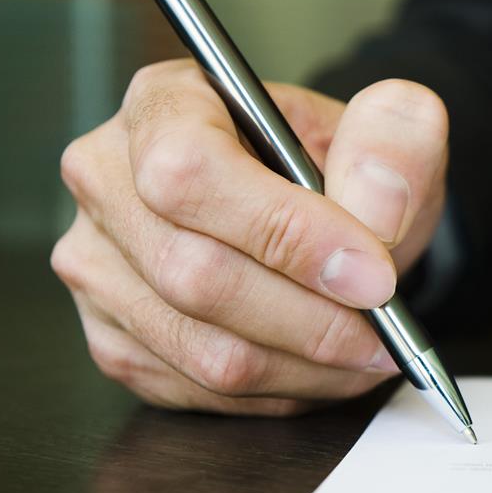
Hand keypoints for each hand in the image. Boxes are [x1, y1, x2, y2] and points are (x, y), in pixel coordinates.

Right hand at [51, 59, 448, 414]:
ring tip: (371, 349)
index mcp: (164, 102)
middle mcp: (107, 179)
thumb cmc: (342, 166)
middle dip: (313, 318)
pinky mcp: (112, 336)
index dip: (286, 233)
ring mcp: (97, 264)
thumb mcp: (389, 129)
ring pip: (202, 349)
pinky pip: (199, 389)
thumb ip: (394, 141)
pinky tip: (325, 364)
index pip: (189, 172)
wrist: (322, 213)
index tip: (373, 273)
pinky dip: (282, 390)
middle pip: (193, 275)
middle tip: (387, 325)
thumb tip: (373, 211)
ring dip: (307, 365)